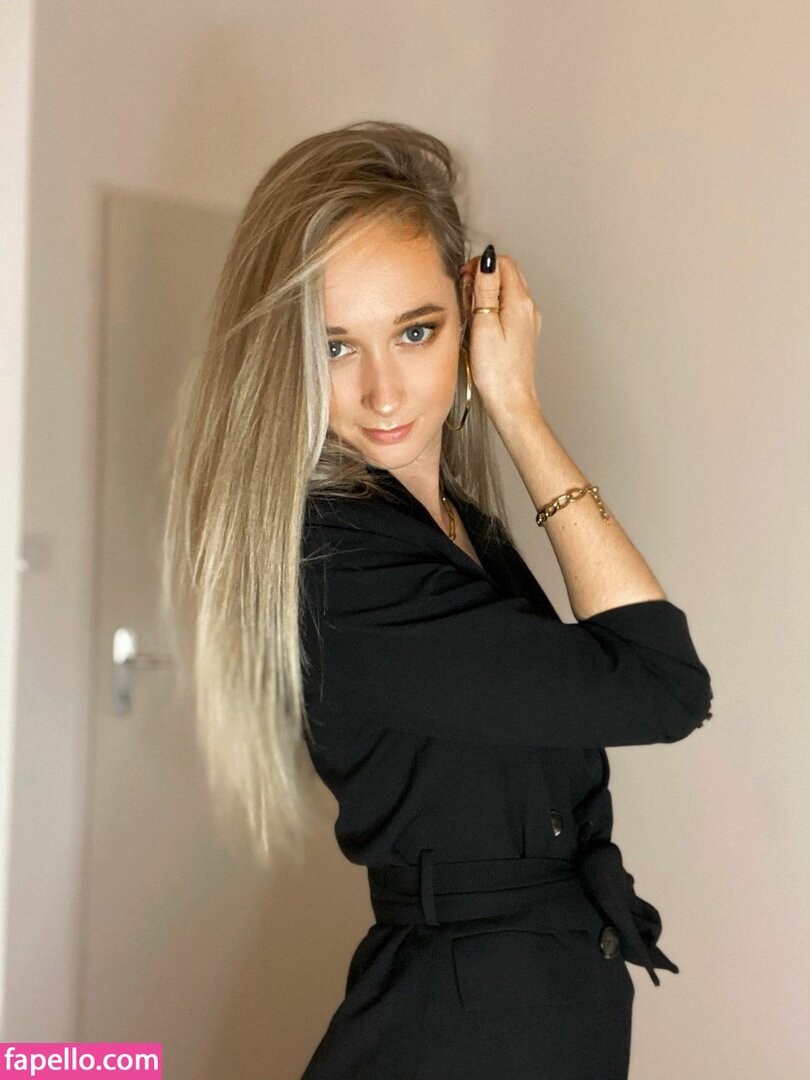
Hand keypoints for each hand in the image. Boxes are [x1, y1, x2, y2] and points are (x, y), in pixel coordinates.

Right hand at [458, 250, 542, 418]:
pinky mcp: (524, 331)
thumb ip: (486, 290)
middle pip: (508, 272)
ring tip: (472, 311)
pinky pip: (510, 305)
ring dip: (489, 290)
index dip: (481, 265)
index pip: (503, 262)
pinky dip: (495, 304)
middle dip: (485, 274)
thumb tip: (487, 260)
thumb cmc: (495, 371)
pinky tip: (482, 322)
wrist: (511, 400)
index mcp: (519, 302)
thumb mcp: (484, 326)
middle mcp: (529, 307)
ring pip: (509, 287)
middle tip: (466, 294)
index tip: (464, 280)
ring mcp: (528, 319)